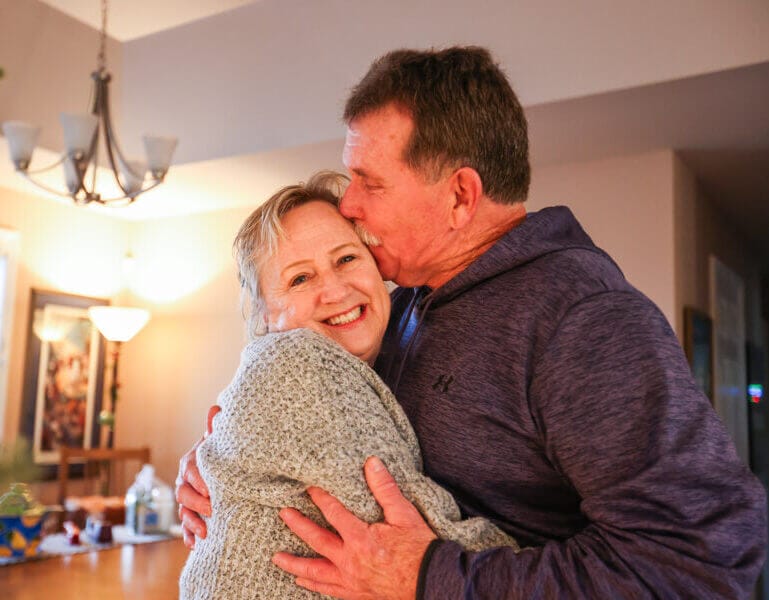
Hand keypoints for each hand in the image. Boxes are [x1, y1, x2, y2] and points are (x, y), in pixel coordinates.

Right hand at [175, 405, 219, 547]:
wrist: (222, 467)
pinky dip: (189, 537)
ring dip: (192, 523)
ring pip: (183, 513)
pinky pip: (186, 528)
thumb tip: (216, 408)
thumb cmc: (221, 453)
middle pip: (183, 494)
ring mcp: (186, 500)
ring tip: (205, 532)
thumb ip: (215, 428)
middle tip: (214, 509)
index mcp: (190, 463)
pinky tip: (196, 545)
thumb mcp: (219, 441)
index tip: (211, 490)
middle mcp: (184, 482)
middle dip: (197, 503)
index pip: (190, 471)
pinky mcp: (191, 515)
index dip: (199, 480)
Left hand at [272, 456, 436, 599]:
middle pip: (317, 541)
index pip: (334, 513)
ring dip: (295, 564)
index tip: (309, 487)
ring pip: (316, 571)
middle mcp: (350, 561)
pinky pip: (328, 590)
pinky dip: (313, 585)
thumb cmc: (420, 549)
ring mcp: (351, 581)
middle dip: (298, 526)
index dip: (320, 498)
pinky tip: (302, 583)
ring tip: (277, 557)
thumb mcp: (405, 514)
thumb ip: (385, 489)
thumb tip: (371, 463)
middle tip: (283, 513)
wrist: (432, 584)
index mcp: (361, 539)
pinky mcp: (356, 594)